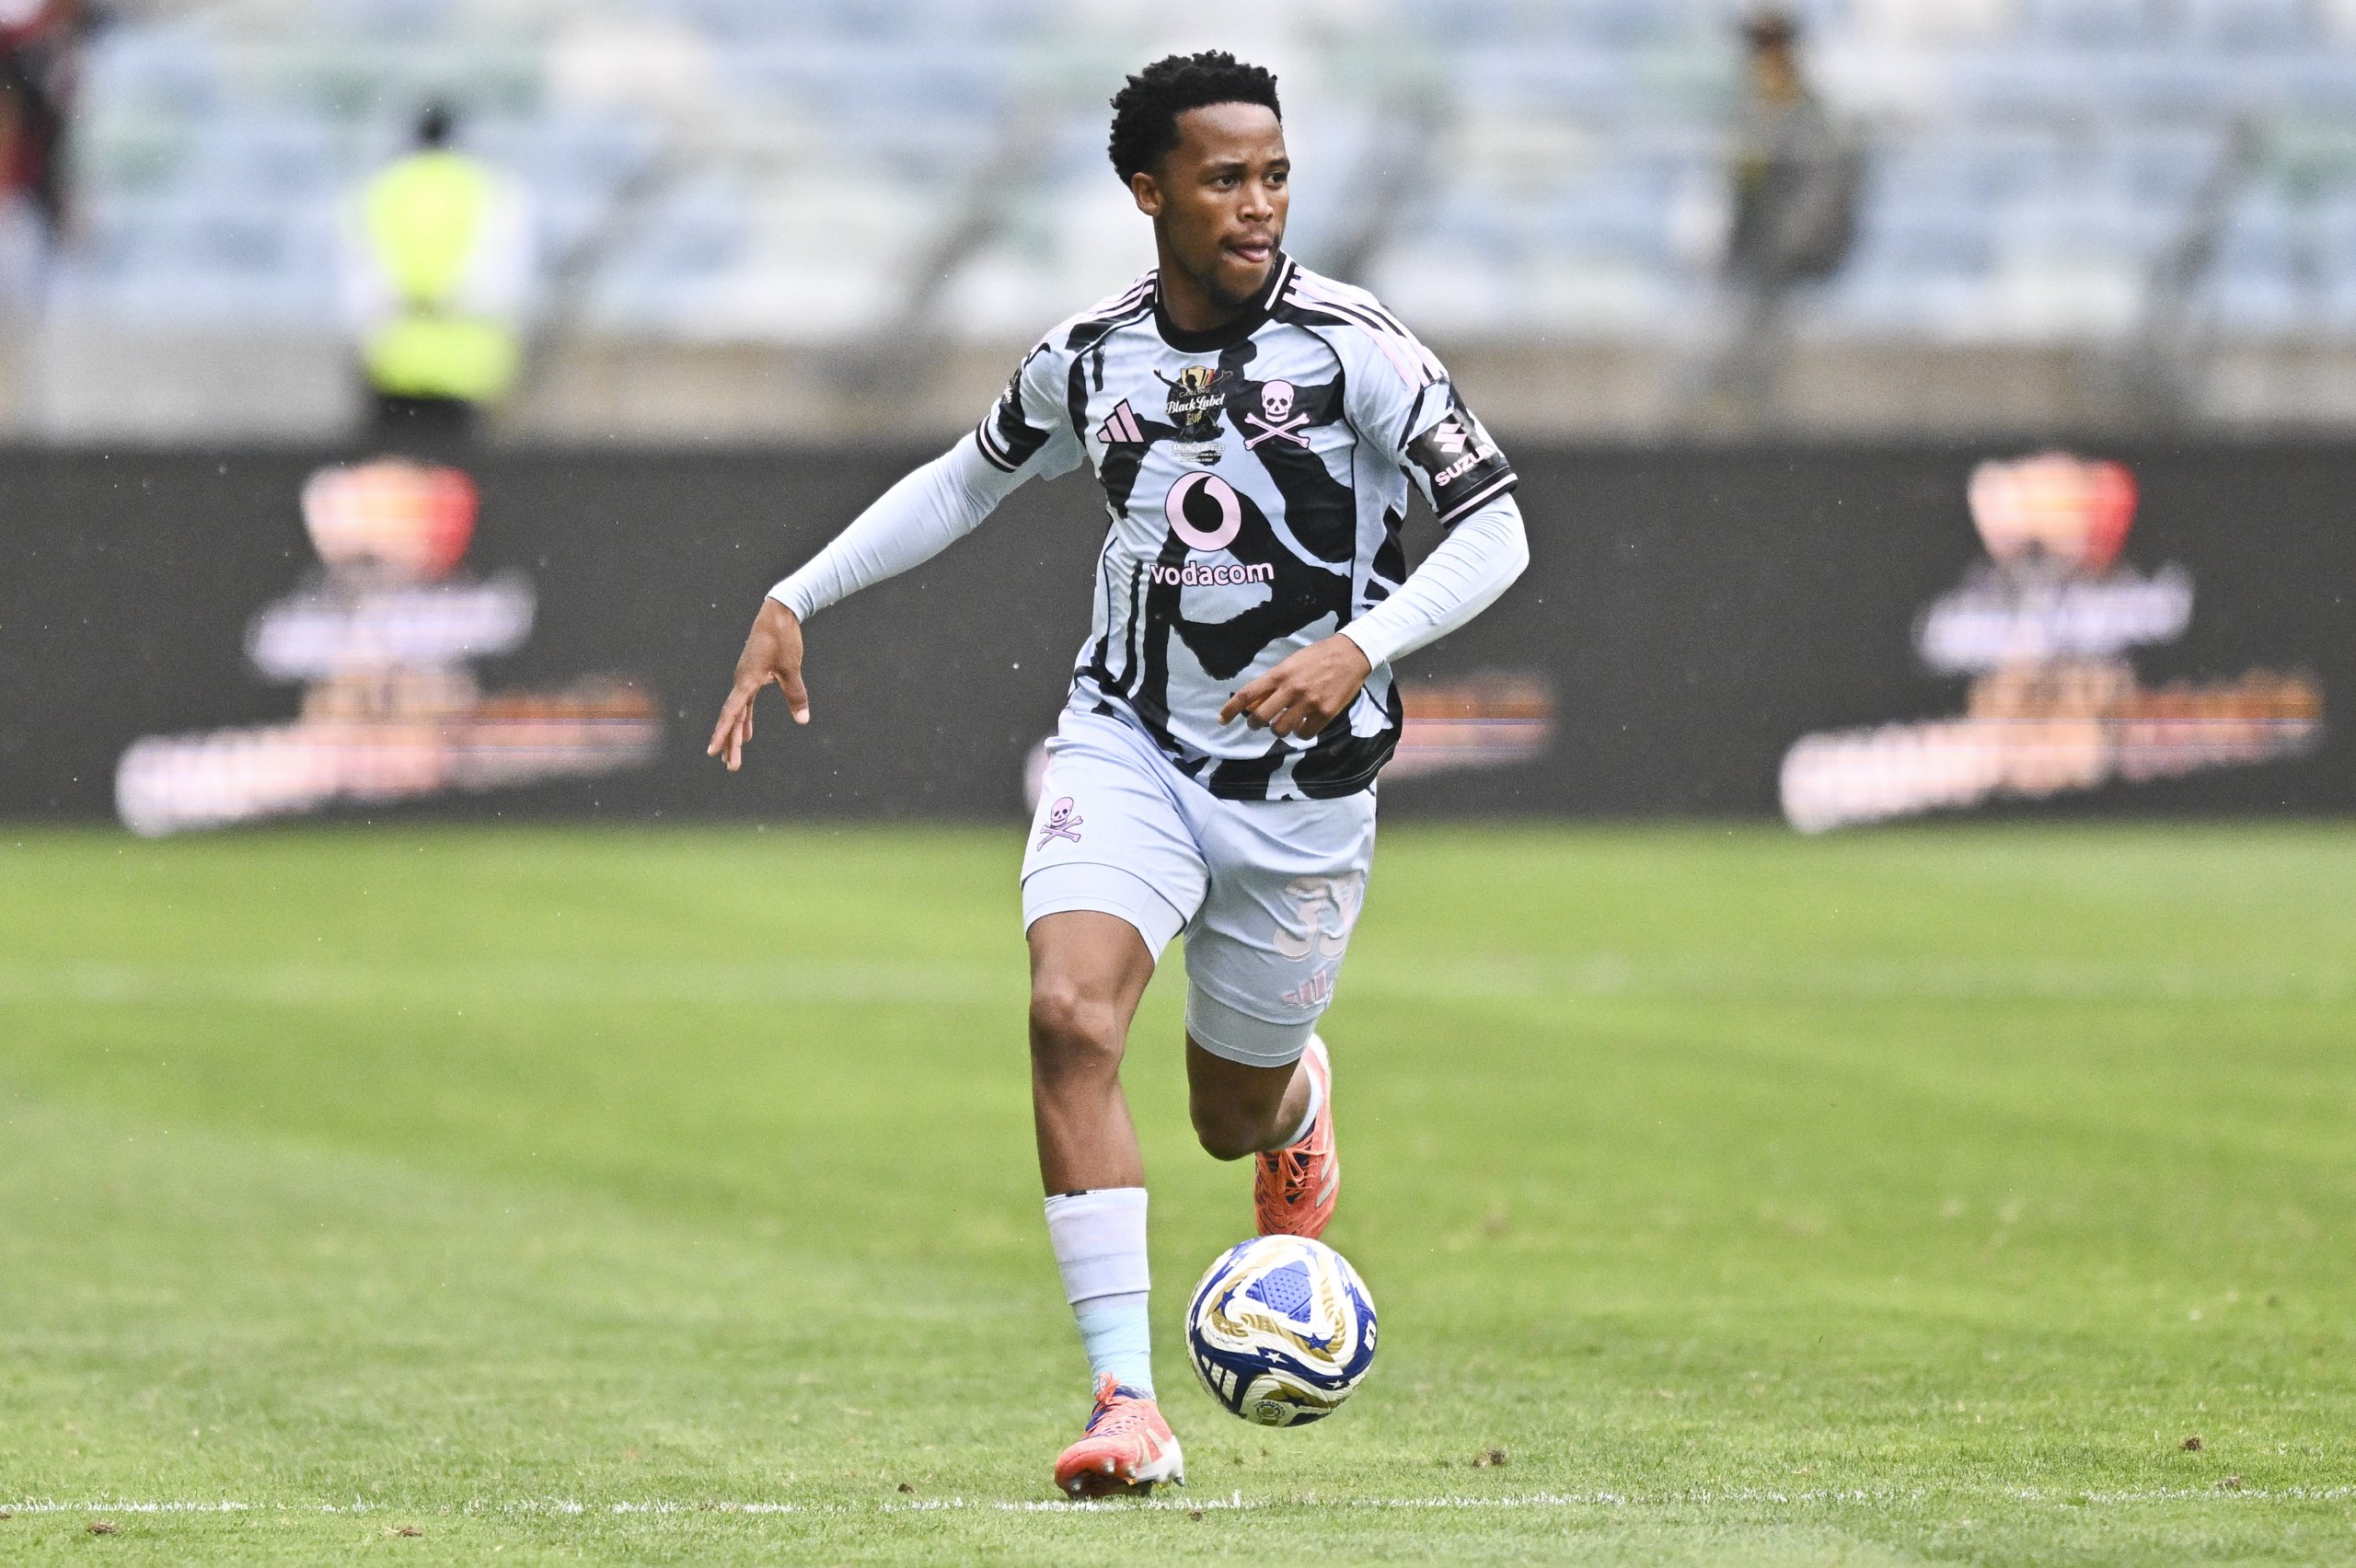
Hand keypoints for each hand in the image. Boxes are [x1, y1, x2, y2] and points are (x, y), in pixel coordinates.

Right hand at [707, 598, 809, 771]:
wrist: (777, 614)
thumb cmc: (783, 639)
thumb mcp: (792, 669)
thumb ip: (796, 695)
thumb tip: (803, 720)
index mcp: (746, 680)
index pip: (732, 713)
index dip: (722, 734)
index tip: (713, 751)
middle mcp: (741, 682)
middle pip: (732, 718)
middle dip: (731, 743)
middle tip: (732, 767)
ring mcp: (745, 680)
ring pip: (737, 713)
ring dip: (736, 734)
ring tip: (733, 758)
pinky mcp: (751, 678)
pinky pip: (745, 704)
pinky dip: (745, 720)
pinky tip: (747, 735)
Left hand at [1218, 634, 1372, 740]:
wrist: (1351, 654)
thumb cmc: (1318, 656)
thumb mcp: (1291, 663)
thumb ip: (1273, 682)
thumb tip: (1253, 703)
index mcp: (1280, 674)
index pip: (1248, 694)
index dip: (1231, 709)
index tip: (1221, 720)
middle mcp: (1291, 689)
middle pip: (1260, 717)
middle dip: (1254, 724)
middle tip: (1258, 724)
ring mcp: (1309, 702)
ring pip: (1280, 730)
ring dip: (1278, 730)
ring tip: (1284, 723)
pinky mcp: (1325, 713)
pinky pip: (1303, 734)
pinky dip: (1300, 733)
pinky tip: (1303, 724)